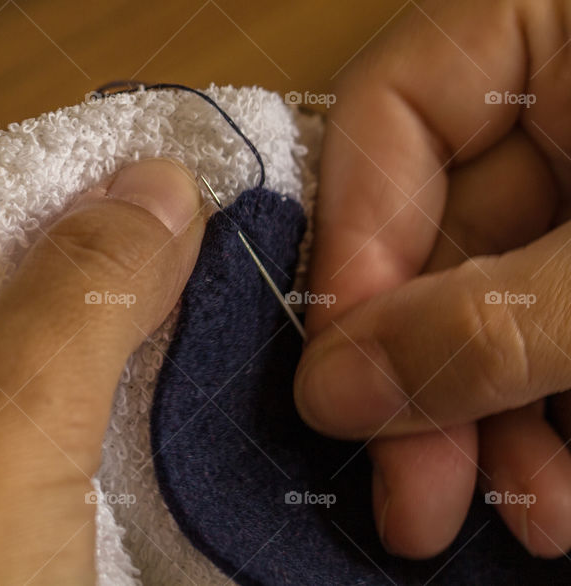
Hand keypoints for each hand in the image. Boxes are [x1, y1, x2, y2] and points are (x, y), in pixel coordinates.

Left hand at [0, 159, 204, 583]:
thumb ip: (75, 296)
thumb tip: (153, 186)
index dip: (30, 212)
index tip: (139, 190)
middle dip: (73, 296)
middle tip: (182, 258)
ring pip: (3, 395)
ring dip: (92, 371)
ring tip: (184, 325)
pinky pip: (21, 467)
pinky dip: (87, 441)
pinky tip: (154, 418)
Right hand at [294, 0, 570, 558]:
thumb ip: (487, 320)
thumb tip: (333, 391)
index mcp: (542, 26)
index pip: (389, 115)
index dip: (355, 249)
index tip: (351, 372)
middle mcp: (552, 97)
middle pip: (433, 238)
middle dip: (430, 380)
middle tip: (413, 496)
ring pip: (489, 303)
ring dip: (492, 421)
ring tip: (519, 513)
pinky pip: (545, 329)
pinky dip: (545, 412)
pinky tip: (554, 489)